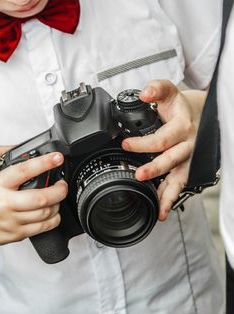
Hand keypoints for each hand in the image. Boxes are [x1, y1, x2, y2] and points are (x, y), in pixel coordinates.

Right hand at [0, 146, 67, 250]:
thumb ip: (0, 152)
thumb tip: (20, 146)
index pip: (24, 170)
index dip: (44, 163)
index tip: (57, 157)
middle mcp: (5, 203)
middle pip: (41, 198)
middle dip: (60, 189)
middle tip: (62, 184)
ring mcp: (12, 220)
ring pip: (45, 213)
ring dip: (57, 204)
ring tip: (56, 197)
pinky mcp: (17, 234)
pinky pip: (43, 227)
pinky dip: (54, 219)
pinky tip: (52, 211)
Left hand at [121, 80, 205, 220]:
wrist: (201, 115)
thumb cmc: (181, 108)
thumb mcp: (169, 93)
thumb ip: (157, 89)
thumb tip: (144, 92)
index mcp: (182, 127)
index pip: (161, 138)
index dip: (143, 143)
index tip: (125, 144)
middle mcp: (187, 146)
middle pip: (171, 160)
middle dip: (155, 169)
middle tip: (140, 175)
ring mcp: (188, 160)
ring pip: (179, 179)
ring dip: (167, 194)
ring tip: (159, 209)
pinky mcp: (187, 169)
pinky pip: (179, 186)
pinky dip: (170, 199)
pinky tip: (162, 211)